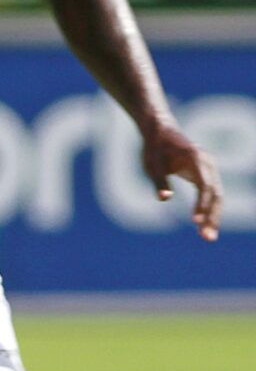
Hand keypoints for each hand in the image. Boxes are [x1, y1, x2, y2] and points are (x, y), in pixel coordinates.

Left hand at [141, 121, 223, 240]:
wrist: (161, 132)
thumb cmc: (154, 148)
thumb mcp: (152, 164)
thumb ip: (159, 180)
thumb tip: (164, 198)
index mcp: (195, 158)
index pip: (204, 186)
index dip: (202, 204)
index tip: (196, 221)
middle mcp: (208, 163)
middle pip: (216, 194)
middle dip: (212, 216)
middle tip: (207, 238)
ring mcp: (210, 169)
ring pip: (217, 196)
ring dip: (213, 216)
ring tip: (207, 237)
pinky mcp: (207, 174)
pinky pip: (212, 194)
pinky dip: (210, 209)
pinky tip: (205, 225)